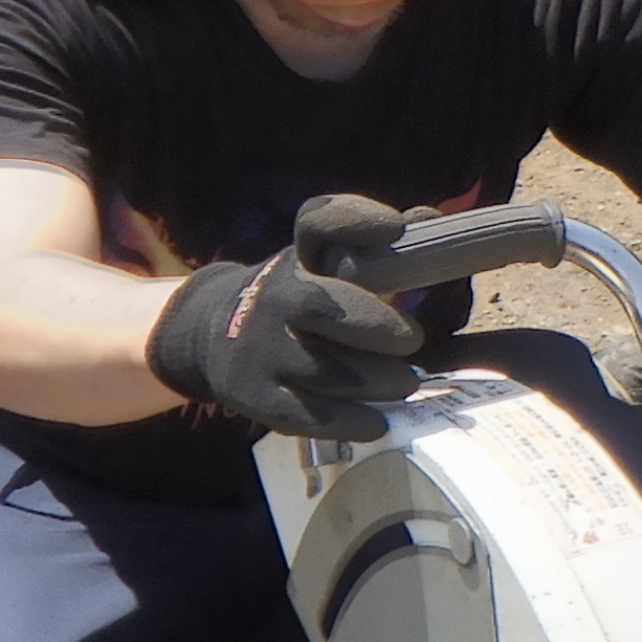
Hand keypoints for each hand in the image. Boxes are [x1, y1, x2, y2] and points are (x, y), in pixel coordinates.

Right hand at [144, 190, 425, 439]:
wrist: (211, 331)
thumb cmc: (295, 296)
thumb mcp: (323, 264)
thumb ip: (377, 249)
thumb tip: (430, 219)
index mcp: (300, 257)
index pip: (319, 223)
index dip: (357, 221)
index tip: (396, 228)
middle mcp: (276, 296)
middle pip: (320, 304)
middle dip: (374, 324)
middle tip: (413, 340)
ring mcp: (260, 347)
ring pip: (319, 367)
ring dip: (372, 379)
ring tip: (405, 383)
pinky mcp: (252, 393)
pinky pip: (301, 413)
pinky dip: (345, 420)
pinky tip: (376, 423)